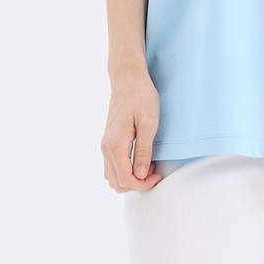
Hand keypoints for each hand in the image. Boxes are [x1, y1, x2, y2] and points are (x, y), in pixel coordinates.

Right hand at [101, 68, 165, 191]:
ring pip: (113, 177)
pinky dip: (125, 170)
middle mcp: (106, 148)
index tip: (158, 175)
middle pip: (117, 183)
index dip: (143, 184)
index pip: (126, 179)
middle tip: (155, 171)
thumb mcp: (149, 124)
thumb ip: (143, 151)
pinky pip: (113, 166)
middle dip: (137, 184)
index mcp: (115, 145)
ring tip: (148, 165)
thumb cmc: (141, 97)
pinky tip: (140, 160)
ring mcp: (105, 145)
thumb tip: (140, 174)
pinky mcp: (109, 142)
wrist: (128, 79)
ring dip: (131, 178)